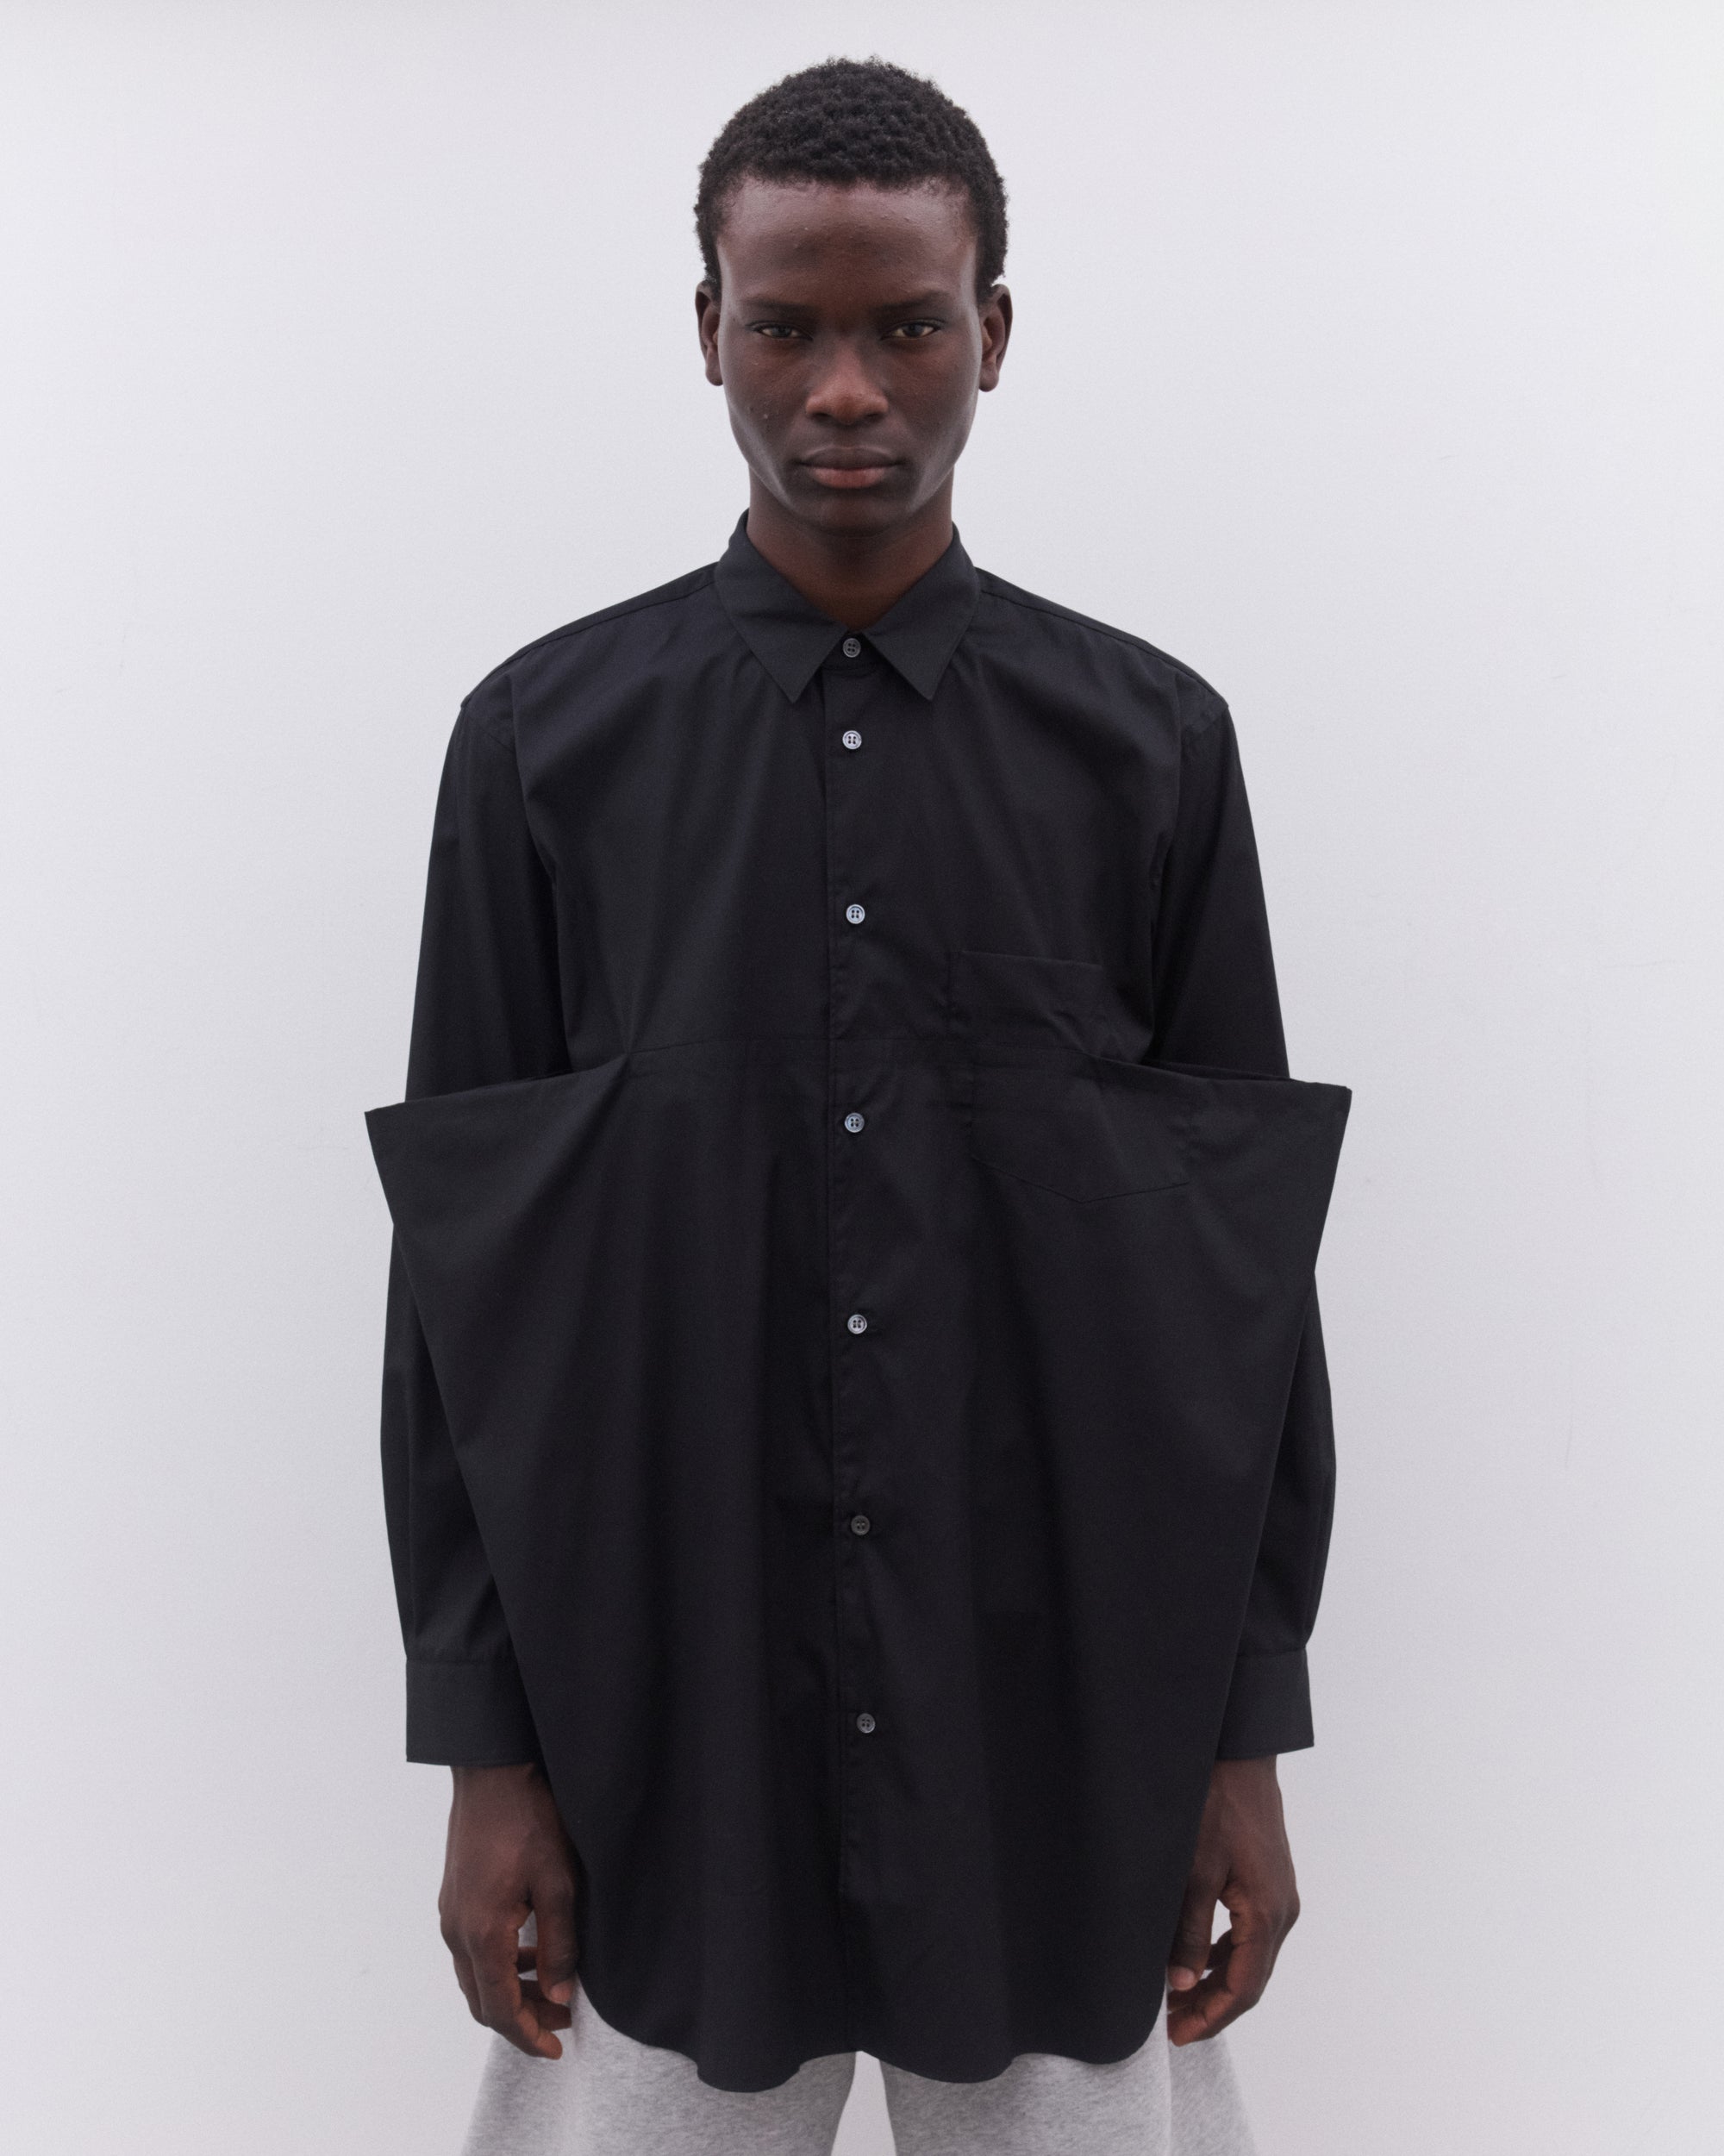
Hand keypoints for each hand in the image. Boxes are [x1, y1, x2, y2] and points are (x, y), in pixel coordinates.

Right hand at [440, 1762, 578, 2058]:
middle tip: (562, 2021)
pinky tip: (532, 1949)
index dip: (528, 2035)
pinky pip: (472, 1950)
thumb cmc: (528, 1820)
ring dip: (511, 1991)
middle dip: (521, 2019)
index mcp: (481, 1933)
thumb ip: (559, 1943)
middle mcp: (456, 1931)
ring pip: (475, 1977)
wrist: (492, 1772)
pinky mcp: (454, 1898)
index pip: (500, 2009)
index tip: (557, 2049)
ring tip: (554, 1986)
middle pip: (482, 2000)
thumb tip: (560, 1994)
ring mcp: (450, 1914)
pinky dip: (500, 1964)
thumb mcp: (558, 1882)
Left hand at [1165, 1755, 1298, 2044]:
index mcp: (1267, 1914)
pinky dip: (1224, 1955)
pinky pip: (1250, 1935)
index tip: (1177, 2036)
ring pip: (1251, 1959)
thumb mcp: (1194, 1871)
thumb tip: (1181, 1984)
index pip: (1244, 1988)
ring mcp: (1279, 1897)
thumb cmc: (1216, 1806)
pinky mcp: (1269, 1883)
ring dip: (1217, 1983)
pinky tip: (1197, 1961)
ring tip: (1178, 1999)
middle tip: (1171, 2025)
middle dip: (1212, 2007)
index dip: (1211, 2018)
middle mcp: (1282, 1912)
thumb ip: (1189, 1931)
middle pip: (1250, 1979)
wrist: (1240, 1756)